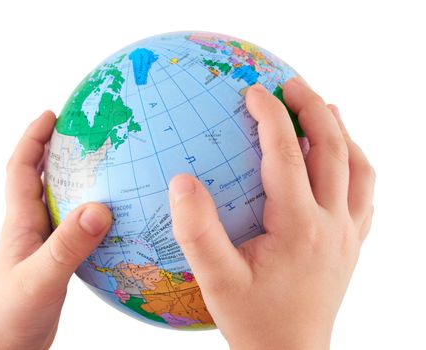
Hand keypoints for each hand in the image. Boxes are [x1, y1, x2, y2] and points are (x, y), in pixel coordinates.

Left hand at [0, 111, 111, 349]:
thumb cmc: (9, 317)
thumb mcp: (41, 279)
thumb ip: (68, 246)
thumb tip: (99, 208)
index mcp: (20, 223)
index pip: (20, 169)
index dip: (33, 138)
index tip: (52, 114)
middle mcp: (30, 228)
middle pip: (39, 178)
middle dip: (55, 149)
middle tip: (83, 130)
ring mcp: (42, 246)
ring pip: (58, 202)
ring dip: (73, 180)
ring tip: (102, 165)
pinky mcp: (56, 263)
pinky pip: (73, 228)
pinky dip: (88, 215)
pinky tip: (110, 218)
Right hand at [168, 78, 374, 349]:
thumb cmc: (253, 319)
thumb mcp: (216, 280)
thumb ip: (197, 231)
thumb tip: (182, 182)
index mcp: (298, 226)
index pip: (286, 155)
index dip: (270, 117)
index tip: (254, 92)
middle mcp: (332, 223)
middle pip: (334, 150)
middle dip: (314, 109)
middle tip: (292, 84)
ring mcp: (348, 233)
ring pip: (359, 169)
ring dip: (343, 133)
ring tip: (324, 109)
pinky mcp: (352, 244)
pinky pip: (366, 194)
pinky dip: (356, 165)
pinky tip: (341, 160)